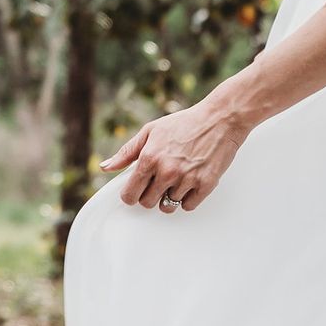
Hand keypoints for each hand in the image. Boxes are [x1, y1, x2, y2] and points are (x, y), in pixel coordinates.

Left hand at [99, 84, 250, 212]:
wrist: (220, 118)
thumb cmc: (185, 123)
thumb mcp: (151, 131)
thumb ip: (127, 152)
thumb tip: (105, 167)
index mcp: (150, 158)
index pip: (130, 194)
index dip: (131, 194)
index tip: (136, 190)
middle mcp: (167, 171)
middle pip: (147, 203)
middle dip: (150, 194)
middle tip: (159, 181)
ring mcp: (187, 179)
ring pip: (168, 206)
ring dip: (170, 196)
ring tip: (177, 178)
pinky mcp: (205, 185)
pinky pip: (188, 206)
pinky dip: (188, 198)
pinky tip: (190, 182)